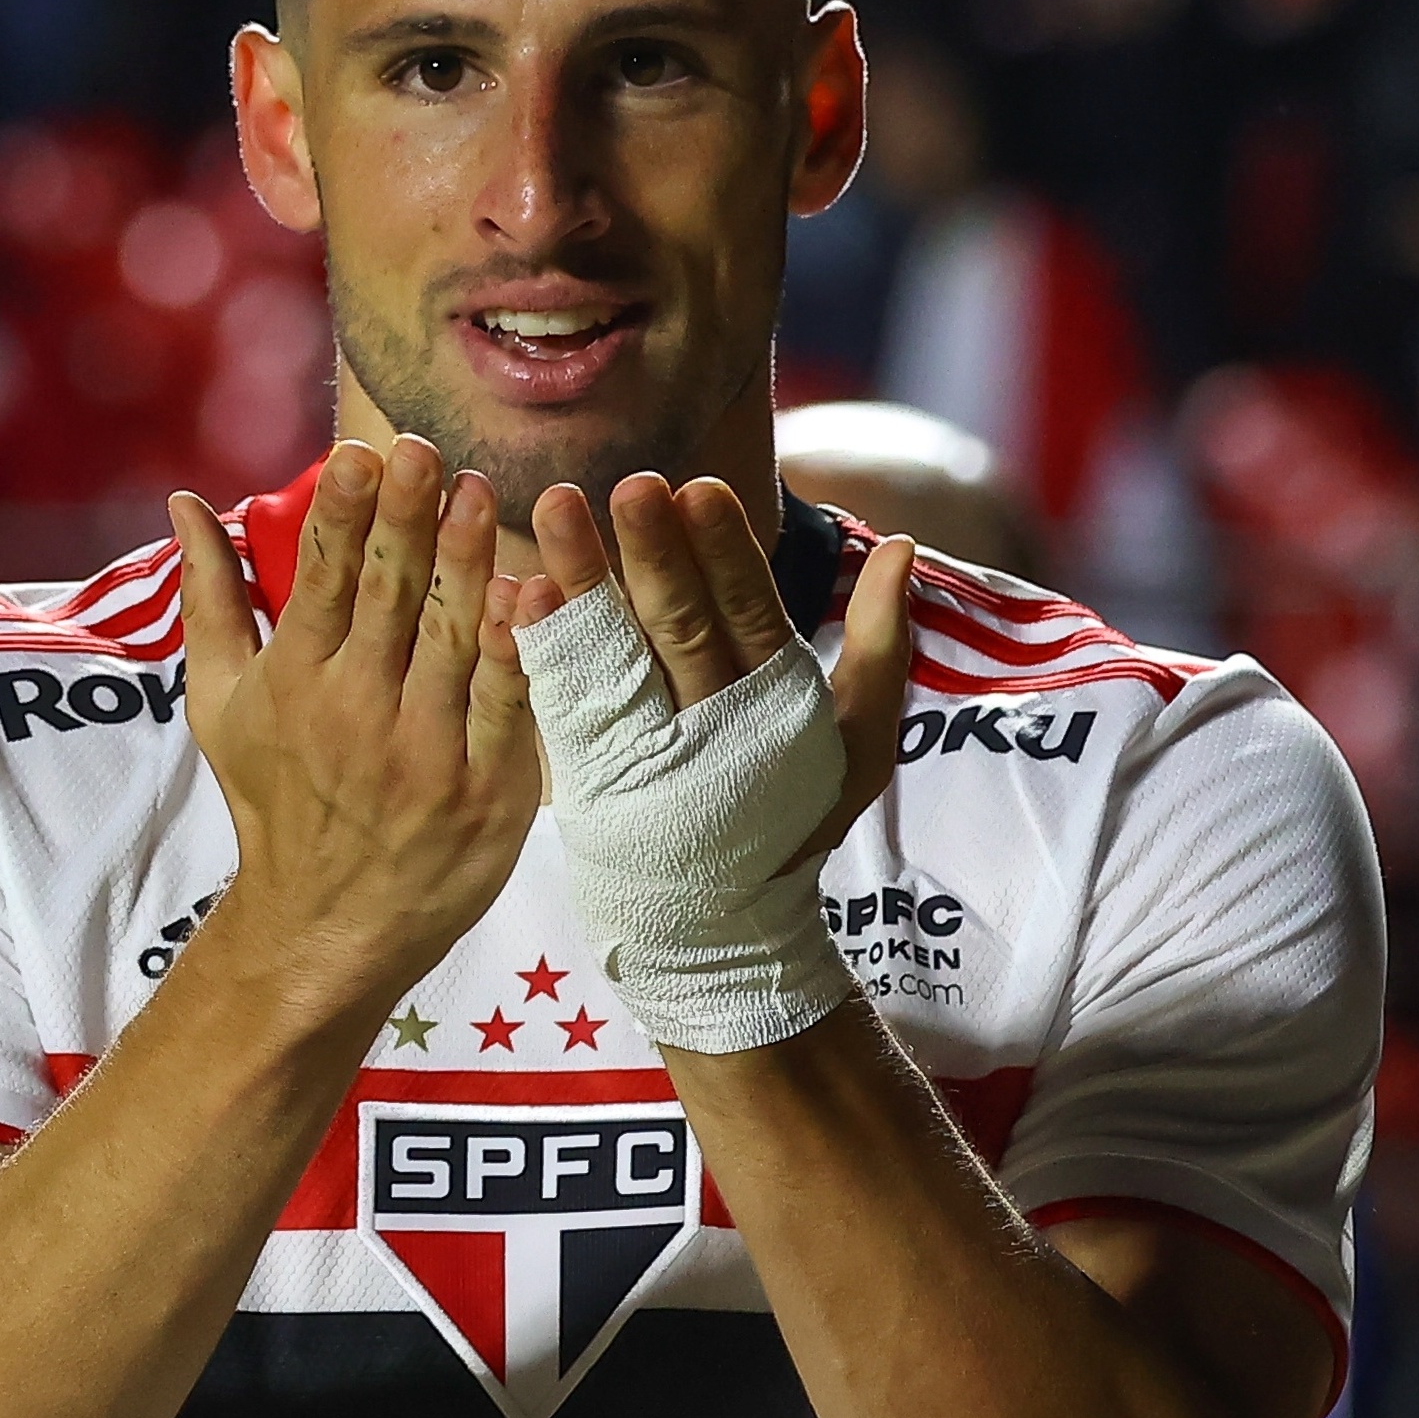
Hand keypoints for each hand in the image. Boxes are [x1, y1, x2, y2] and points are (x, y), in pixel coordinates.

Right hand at [169, 438, 540, 1011]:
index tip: (362, 455)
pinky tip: (537, 597)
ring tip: (481, 498)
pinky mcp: (484, 794)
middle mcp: (354, 714)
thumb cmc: (277, 799)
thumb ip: (213, 597)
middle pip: (387, 600)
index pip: (322, 581)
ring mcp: (422, 756)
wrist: (325, 928)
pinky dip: (520, 655)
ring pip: (449, 644)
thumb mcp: (224, 704)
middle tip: (427, 453)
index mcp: (295, 681)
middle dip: (406, 522)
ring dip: (465, 567)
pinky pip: (507, 711)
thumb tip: (187, 500)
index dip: (344, 516)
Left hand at [507, 477, 914, 1054]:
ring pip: (616, 656)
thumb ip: (881, 643)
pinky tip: (520, 592)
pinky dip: (543, 649)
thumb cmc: (793, 816)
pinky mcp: (594, 782)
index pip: (750, 615)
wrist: (723, 933)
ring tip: (553, 508)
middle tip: (627, 485)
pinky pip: (565, 706)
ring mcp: (650, 759)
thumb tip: (898, 544)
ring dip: (583, 580)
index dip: (724, 553)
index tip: (697, 487)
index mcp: (778, 708)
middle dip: (652, 554)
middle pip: (679, 628)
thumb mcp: (859, 742)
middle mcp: (714, 730)